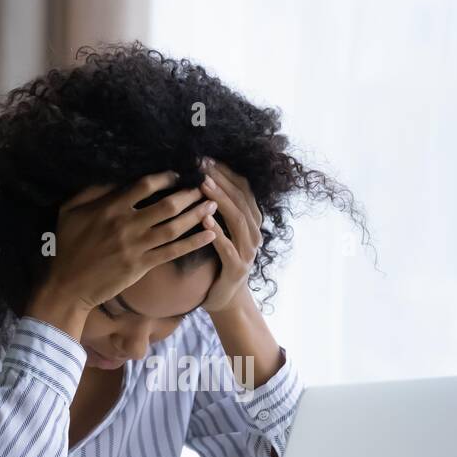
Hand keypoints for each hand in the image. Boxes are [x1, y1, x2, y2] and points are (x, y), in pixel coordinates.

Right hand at [29, 171, 218, 336]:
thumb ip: (91, 192)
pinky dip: (193, 243)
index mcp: (110, 208)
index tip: (178, 174)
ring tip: (213, 205)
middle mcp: (127, 225)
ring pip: (174, 227)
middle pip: (167, 205)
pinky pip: (173, 252)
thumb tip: (112, 177)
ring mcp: (136, 247)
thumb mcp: (69, 211)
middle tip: (205, 187)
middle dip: (189, 194)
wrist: (68, 286)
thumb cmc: (67, 247)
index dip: (165, 177)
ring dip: (196, 215)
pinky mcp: (142, 266)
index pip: (144, 186)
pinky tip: (209, 234)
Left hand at [198, 158, 263, 313]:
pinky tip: (204, 220)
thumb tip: (201, 178)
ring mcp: (248, 252)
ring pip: (237, 220)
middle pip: (241, 200)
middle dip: (222, 181)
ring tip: (203, 186)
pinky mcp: (237, 268)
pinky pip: (228, 248)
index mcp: (252, 221)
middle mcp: (254, 234)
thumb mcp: (223, 230)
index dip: (227, 172)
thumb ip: (219, 208)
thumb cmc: (220, 259)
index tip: (207, 159)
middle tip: (203, 166)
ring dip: (220, 201)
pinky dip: (217, 232)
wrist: (225, 298)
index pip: (243, 189)